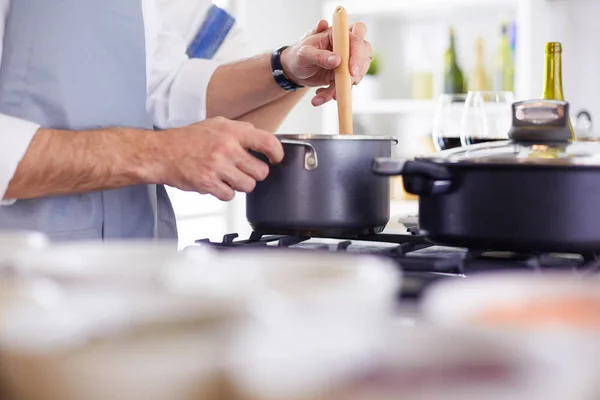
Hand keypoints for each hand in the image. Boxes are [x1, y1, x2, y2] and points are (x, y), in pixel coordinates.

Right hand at [157, 117, 283, 200]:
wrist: (161, 153)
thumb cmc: (187, 139)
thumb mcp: (216, 124)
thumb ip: (240, 130)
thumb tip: (262, 138)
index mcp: (231, 132)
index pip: (267, 142)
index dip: (277, 153)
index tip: (276, 159)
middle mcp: (226, 149)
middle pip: (261, 171)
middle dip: (255, 174)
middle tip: (245, 170)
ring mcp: (217, 167)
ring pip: (248, 186)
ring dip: (241, 184)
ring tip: (229, 176)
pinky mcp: (208, 184)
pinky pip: (230, 196)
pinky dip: (225, 192)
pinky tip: (217, 183)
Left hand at [281, 19, 372, 106]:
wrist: (294, 71)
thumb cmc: (297, 56)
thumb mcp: (304, 55)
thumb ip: (319, 56)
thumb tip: (337, 60)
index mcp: (337, 34)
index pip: (357, 34)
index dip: (358, 51)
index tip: (352, 70)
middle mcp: (345, 45)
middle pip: (364, 52)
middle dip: (360, 69)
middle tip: (348, 84)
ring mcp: (347, 61)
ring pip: (358, 72)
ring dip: (344, 87)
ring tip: (326, 95)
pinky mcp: (344, 75)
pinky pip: (347, 85)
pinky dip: (336, 94)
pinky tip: (320, 96)